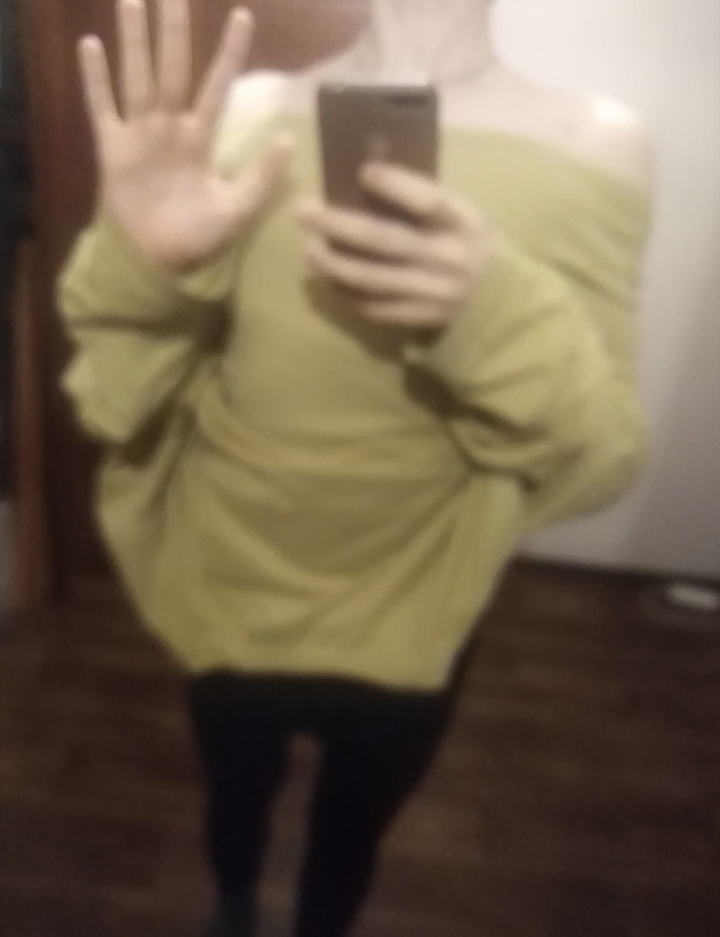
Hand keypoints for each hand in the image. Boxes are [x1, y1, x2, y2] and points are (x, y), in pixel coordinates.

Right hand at [78, 0, 293, 268]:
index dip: (229, 54)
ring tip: (133, 1)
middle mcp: (169, 127)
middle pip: (172, 69)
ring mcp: (139, 134)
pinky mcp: (112, 149)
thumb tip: (288, 139)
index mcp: (200, 138)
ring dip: (135, 41)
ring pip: (138, 77)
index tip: (243, 16)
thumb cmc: (198, 234)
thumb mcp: (237, 208)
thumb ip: (262, 176)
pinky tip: (91, 45)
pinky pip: (103, 107)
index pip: (217, 86)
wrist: (159, 260)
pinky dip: (96, 80)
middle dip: (173, 31)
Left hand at [297, 164, 492, 328]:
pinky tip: (328, 279)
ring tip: (308, 249)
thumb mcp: (462, 214)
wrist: (498, 301)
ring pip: (372, 279)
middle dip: (339, 225)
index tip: (362, 171)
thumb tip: (366, 176)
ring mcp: (432, 293)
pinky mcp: (419, 318)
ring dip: (333, 264)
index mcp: (462, 224)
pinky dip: (347, 294)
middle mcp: (447, 259)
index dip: (396, 185)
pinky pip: (376, 308)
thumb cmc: (470, 243)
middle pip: (385, 241)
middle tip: (303, 212)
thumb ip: (425, 200)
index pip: (429, 202)